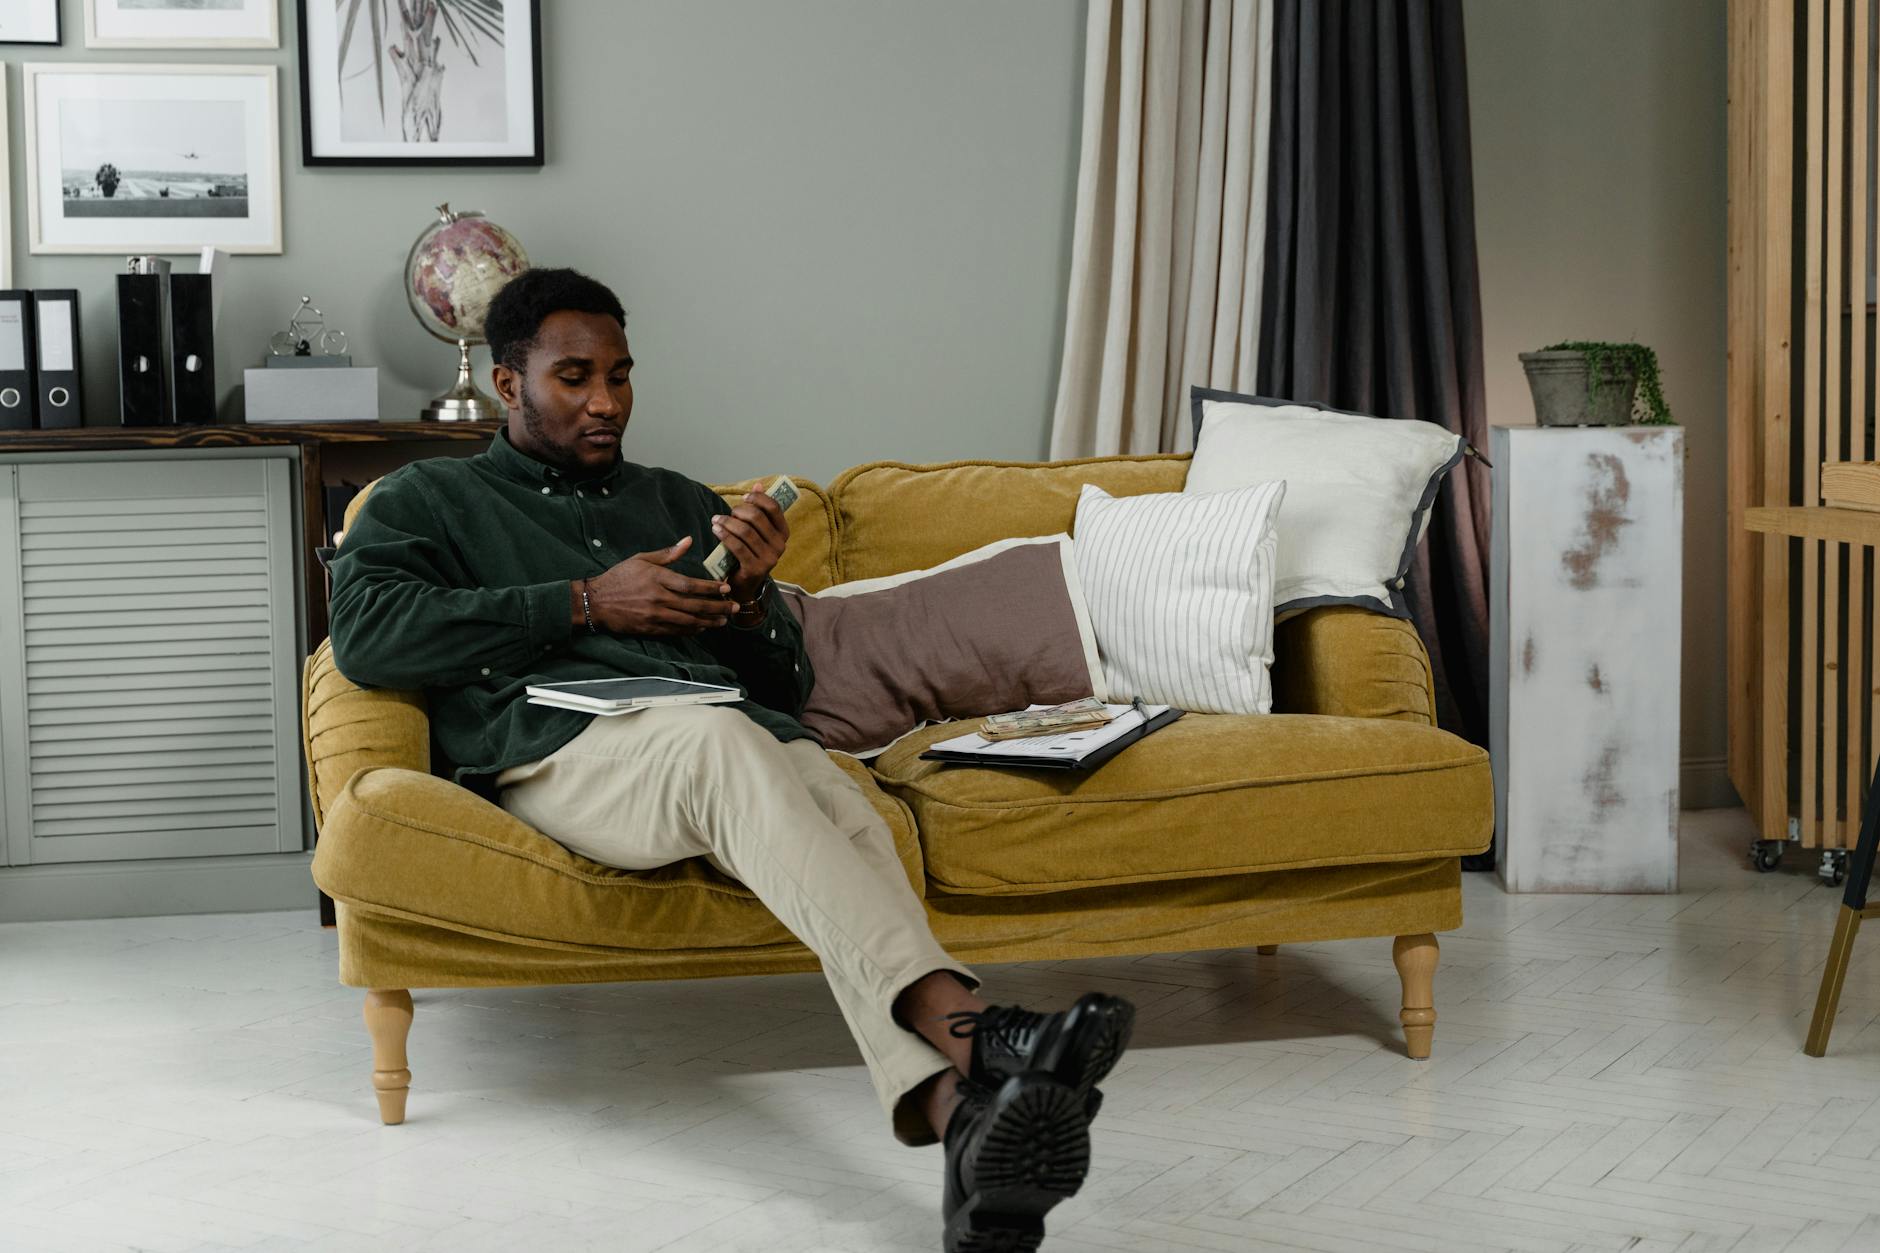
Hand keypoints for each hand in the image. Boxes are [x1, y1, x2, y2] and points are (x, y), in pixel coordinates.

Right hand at [582, 536, 732, 635]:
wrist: (596, 602)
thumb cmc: (619, 577)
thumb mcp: (641, 559)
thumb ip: (668, 554)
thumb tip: (689, 540)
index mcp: (658, 579)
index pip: (690, 585)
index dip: (710, 588)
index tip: (726, 588)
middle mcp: (658, 599)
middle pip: (694, 605)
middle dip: (717, 607)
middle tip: (734, 607)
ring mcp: (654, 616)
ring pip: (688, 621)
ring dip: (709, 621)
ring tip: (724, 620)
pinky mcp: (650, 629)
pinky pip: (676, 631)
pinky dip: (692, 630)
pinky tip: (703, 628)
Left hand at [713, 490, 789, 602]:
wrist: (745, 584)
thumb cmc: (750, 552)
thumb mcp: (757, 531)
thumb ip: (759, 509)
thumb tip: (758, 484)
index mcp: (783, 533)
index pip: (774, 508)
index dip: (758, 498)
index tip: (744, 497)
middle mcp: (780, 546)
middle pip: (757, 518)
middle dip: (739, 511)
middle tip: (728, 513)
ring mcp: (769, 559)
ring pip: (745, 531)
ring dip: (727, 522)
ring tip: (716, 520)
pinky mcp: (755, 568)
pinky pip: (737, 546)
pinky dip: (724, 535)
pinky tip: (715, 529)